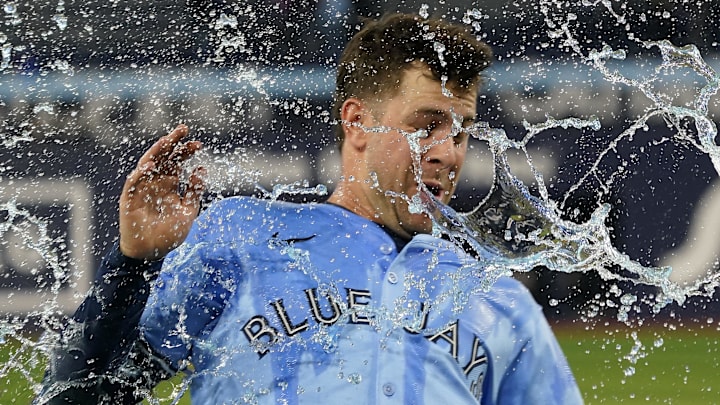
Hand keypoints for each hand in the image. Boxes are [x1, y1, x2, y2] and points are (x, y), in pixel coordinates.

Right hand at [119, 124, 204, 259]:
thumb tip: (202, 169)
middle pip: (163, 158)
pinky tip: (149, 166)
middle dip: (172, 143)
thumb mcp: (188, 211)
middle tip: (183, 128)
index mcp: (169, 186)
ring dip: (156, 152)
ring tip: (167, 140)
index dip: (186, 152)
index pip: (177, 163)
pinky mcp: (129, 200)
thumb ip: (194, 191)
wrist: (151, 253)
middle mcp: (154, 184)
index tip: (198, 143)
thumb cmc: (169, 234)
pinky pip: (133, 184)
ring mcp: (141, 190)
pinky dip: (140, 175)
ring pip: (148, 165)